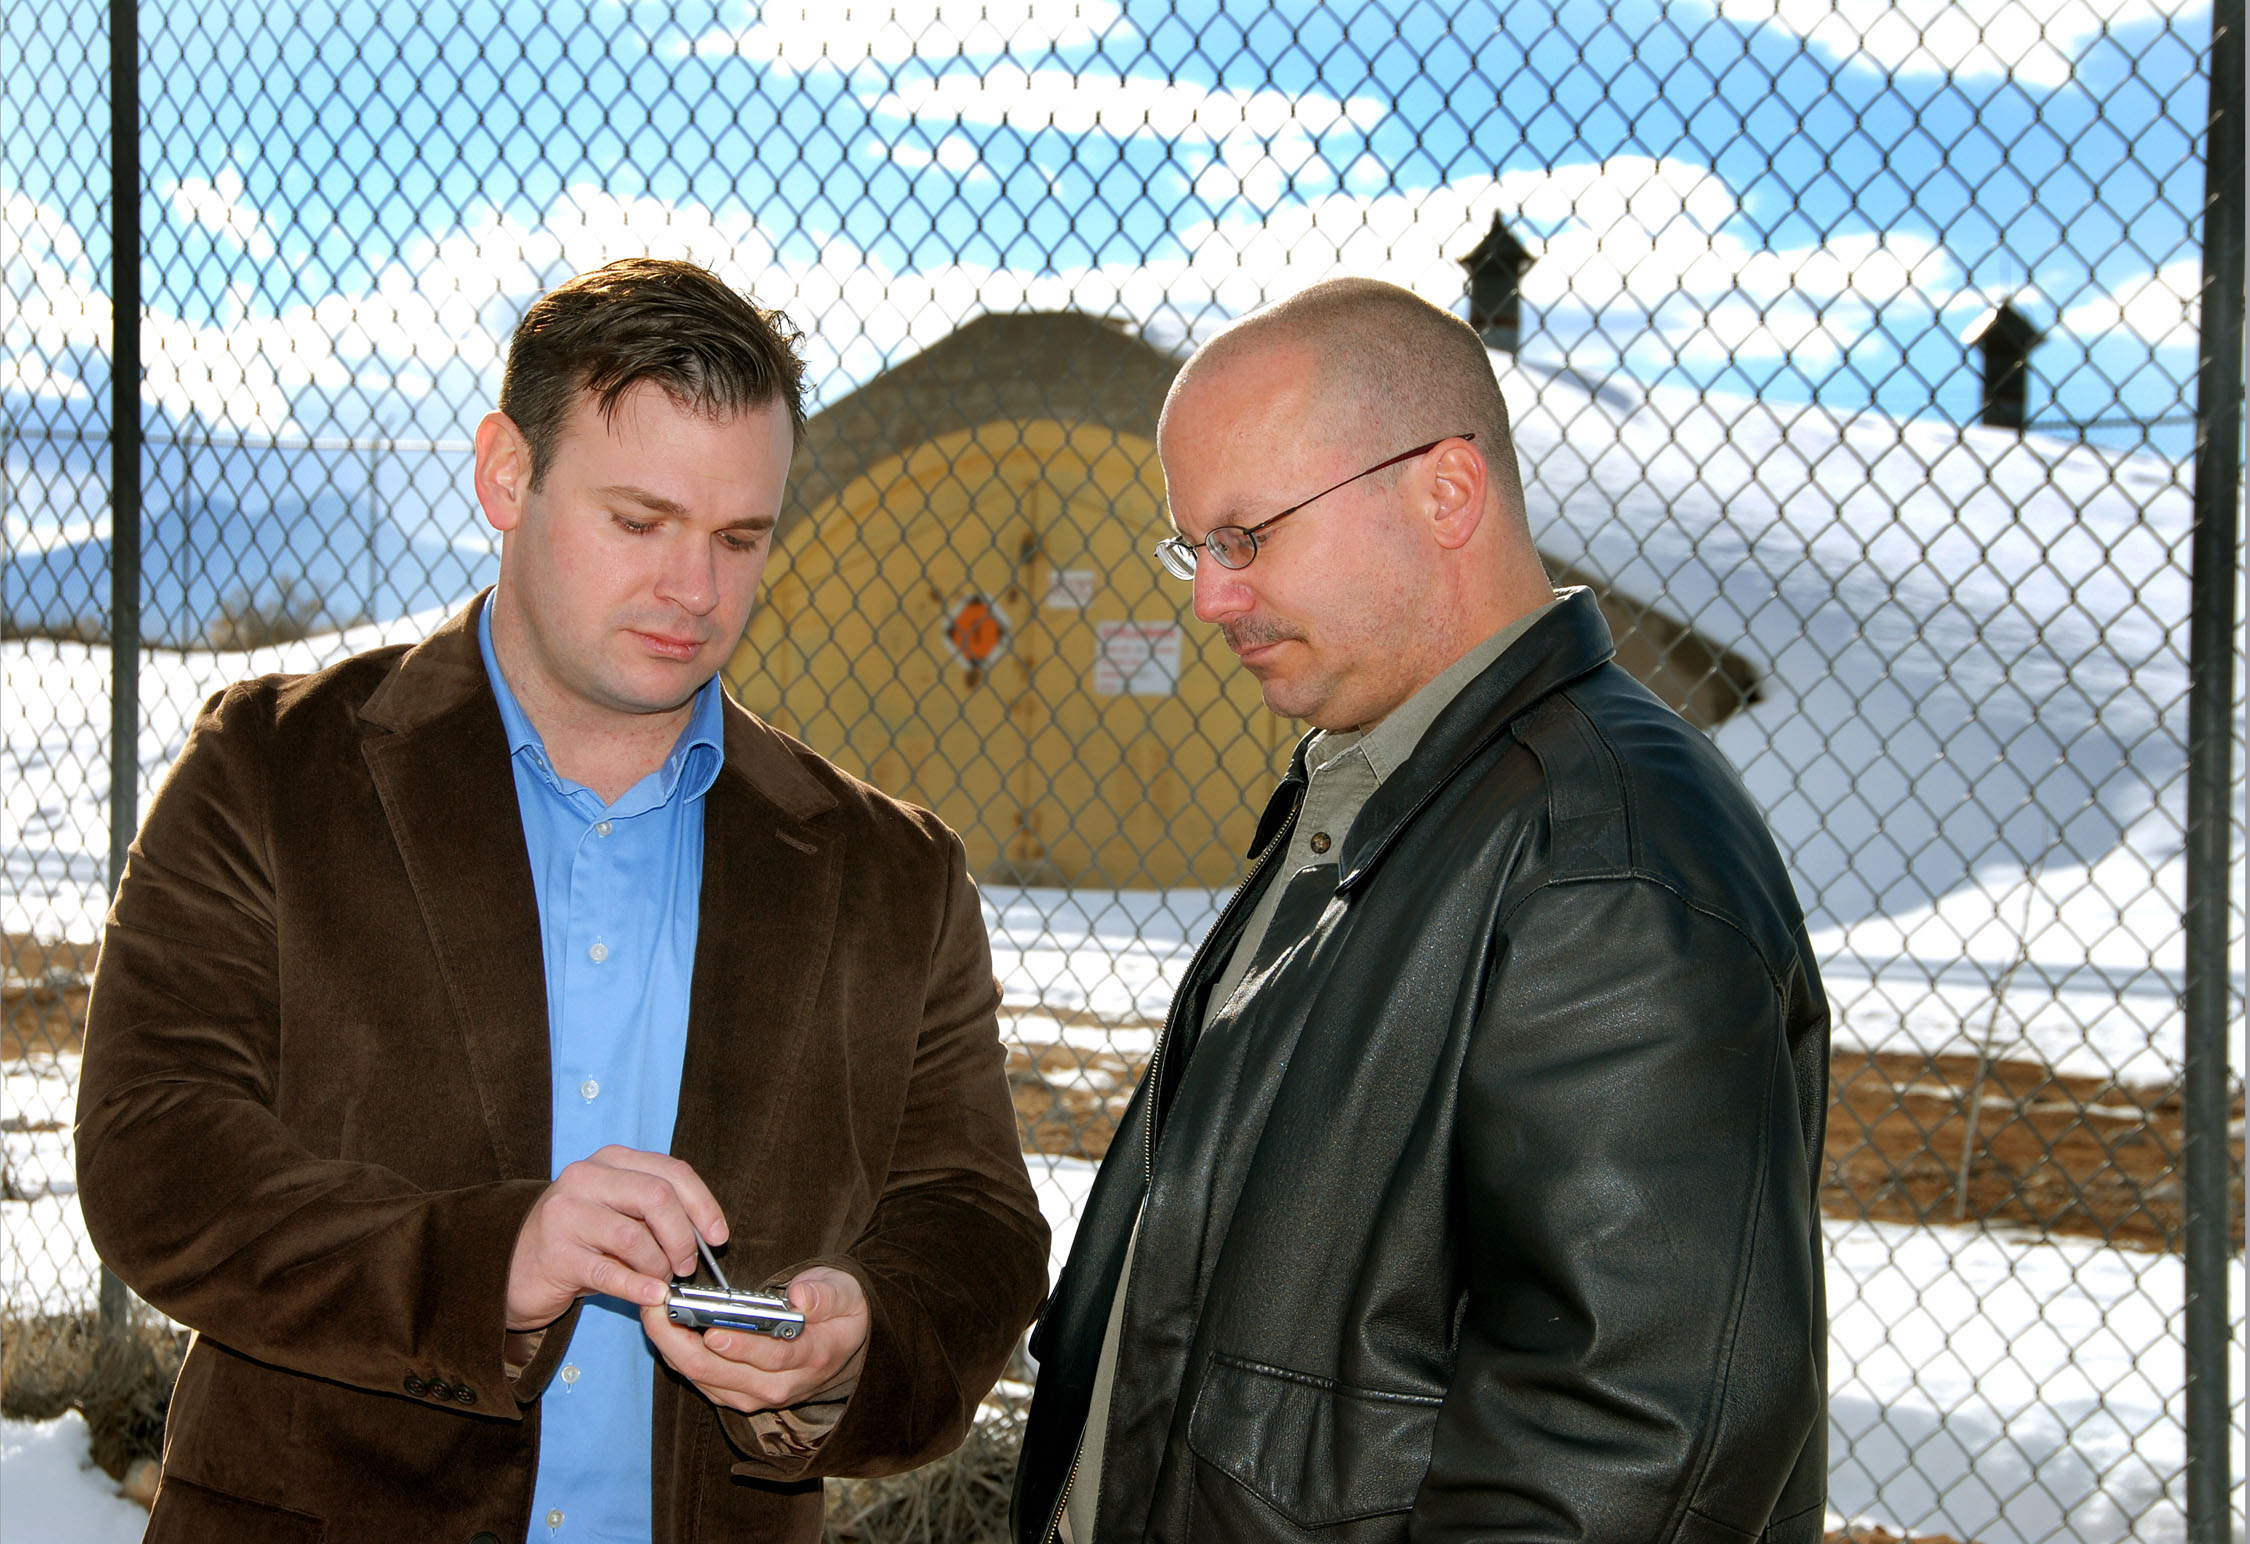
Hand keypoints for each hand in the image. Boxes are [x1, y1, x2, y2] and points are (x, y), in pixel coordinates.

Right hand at [506, 1145, 725, 1331]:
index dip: (703, 1204)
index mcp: (611, 1161)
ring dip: (659, 1266)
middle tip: (686, 1265)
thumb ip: (655, 1212)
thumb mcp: (619, 1213)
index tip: (718, 1236)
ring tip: (661, 1281)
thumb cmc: (579, 1239)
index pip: (671, 1171)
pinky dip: (639, 1287)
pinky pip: (610, 1273)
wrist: (514, 1265)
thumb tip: (706, 1235)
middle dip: (683, 1237)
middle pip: (657, 1197)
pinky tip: (653, 1296)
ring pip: (634, 1236)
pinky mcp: (555, 1254)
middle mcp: (586, 1178)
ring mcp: (566, 1214)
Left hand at [641, 1266, 870, 1413]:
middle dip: (683, 1341)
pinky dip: (677, 1355)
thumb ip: (826, 1295)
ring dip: (672, 1348)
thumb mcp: (846, 1293)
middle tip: (658, 1307)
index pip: (772, 1357)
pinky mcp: (736, 1395)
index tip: (713, 1331)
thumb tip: (801, 1296)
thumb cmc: (840, 1312)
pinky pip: (700, 1380)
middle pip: (722, 1373)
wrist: (843, 1347)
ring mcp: (755, 1395)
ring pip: (704, 1379)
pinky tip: (662, 1329)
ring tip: (652, 1312)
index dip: (741, 1346)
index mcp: (810, 1357)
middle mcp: (780, 1385)